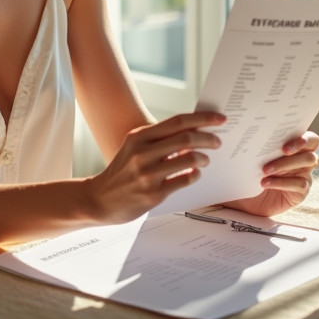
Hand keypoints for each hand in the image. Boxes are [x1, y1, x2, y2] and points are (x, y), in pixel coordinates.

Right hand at [87, 112, 226, 223]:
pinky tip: (195, 174)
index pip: (178, 122)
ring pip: (188, 160)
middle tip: (217, 142)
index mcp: (139, 136)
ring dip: (203, 158)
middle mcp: (142, 153)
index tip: (219, 119)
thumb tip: (193, 132)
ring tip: (205, 160)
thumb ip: (159, 139)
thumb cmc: (122, 171)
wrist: (98, 199)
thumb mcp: (134, 147)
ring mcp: (147, 174)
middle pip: (186, 139)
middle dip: (208, 139)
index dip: (202, 119)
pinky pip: (183, 181)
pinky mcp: (152, 194)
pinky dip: (195, 176)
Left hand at [224, 132, 318, 217]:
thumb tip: (238, 126)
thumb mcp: (250, 158)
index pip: (309, 138)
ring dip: (286, 164)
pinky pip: (300, 184)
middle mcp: (302, 160)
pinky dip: (282, 182)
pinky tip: (266, 183)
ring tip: (265, 170)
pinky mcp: (301, 192)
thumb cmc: (250, 173)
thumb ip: (255, 144)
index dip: (304, 138)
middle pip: (310, 149)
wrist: (246, 198)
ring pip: (307, 163)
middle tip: (283, 150)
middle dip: (298, 146)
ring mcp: (303, 176)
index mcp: (294, 148)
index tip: (286, 141)